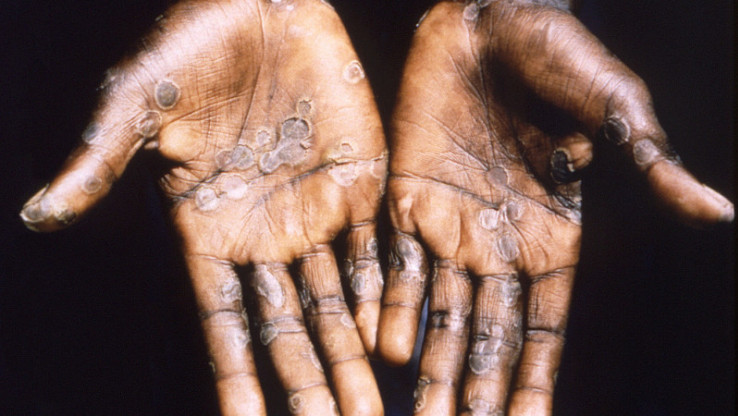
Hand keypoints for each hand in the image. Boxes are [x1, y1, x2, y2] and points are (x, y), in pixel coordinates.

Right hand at [19, 0, 385, 414]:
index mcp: (210, 229)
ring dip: (353, 355)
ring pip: (339, 300)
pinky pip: (376, 250)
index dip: (236, 376)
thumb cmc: (191, 46)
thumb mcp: (138, 104)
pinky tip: (392, 340)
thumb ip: (100, 163)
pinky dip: (384, 294)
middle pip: (289, 326)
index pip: (225, 320)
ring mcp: (316, 212)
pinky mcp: (359, 182)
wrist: (261, 4)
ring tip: (370, 409)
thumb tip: (38, 215)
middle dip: (309, 384)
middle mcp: (265, 233)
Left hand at [377, 1, 732, 414]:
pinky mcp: (407, 198)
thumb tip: (719, 212)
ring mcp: (450, 225)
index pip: (543, 326)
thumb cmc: (559, 57)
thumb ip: (651, 165)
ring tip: (421, 415)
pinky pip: (394, 263)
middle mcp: (499, 244)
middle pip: (486, 333)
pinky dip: (388, 305)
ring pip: (437, 311)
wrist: (488, 19)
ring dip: (429, 364)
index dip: (535, 377)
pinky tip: (384, 349)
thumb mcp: (613, 110)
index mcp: (552, 237)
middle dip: (476, 388)